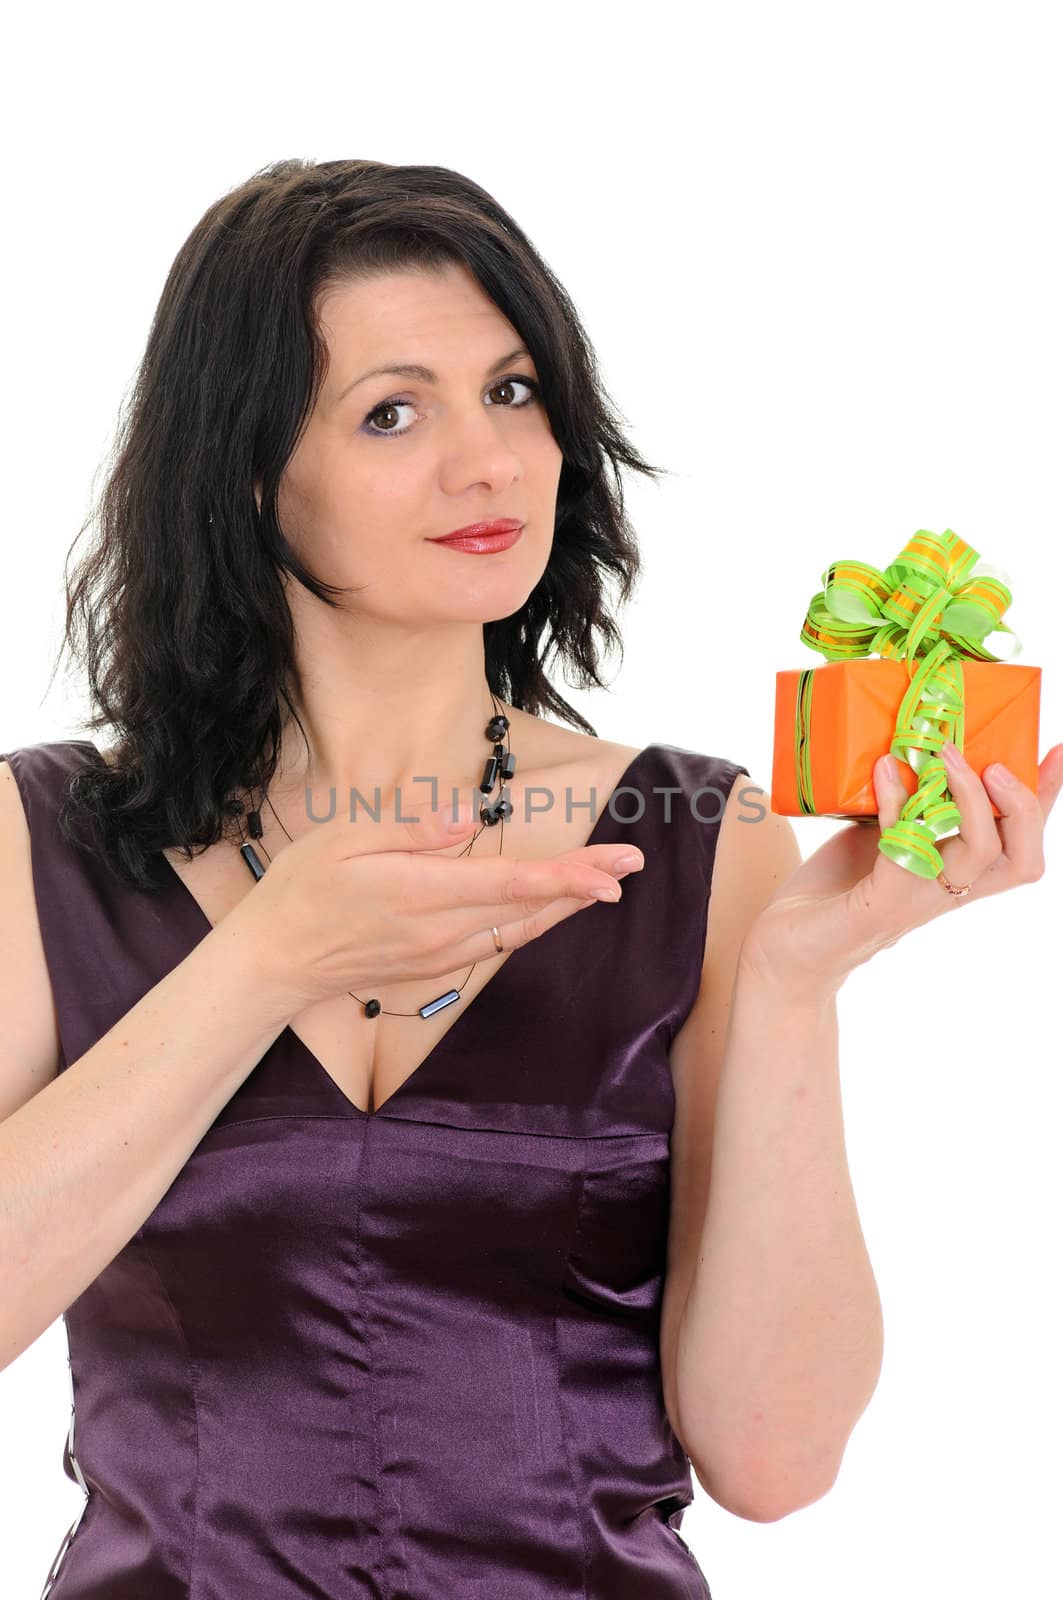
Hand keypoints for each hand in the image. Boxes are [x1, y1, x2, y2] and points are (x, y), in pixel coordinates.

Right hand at [224, 795, 641, 1015]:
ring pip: (518, 929)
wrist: (274, 962)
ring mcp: (440, 955)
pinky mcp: (434, 967)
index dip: (571, 874)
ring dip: (563, 904)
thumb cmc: (302, 891)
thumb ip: (410, 827)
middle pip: (529, 906)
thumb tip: (463, 815)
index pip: (514, 882)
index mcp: (422, 892)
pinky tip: (546, 908)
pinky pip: (495, 944)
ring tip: (604, 882)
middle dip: (585, 884)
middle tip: (632, 863)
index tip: (615, 865)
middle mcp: (441, 930)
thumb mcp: (344, 839)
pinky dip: (528, 922)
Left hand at [739, 741, 1062, 998]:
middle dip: (1024, 807)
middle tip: (996, 764)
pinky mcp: (880, 904)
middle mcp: (946, 892)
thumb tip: (910, 747)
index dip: (1045, 799)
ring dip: (968, 797)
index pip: (1019, 843)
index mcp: (954, 874)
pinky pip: (906, 850)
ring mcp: (917, 901)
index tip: (1057, 750)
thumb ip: (902, 802)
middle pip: (1021, 860)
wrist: (783, 948)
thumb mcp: (875, 834)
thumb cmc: (833, 890)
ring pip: (979, 856)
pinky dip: (900, 802)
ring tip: (945, 753)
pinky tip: (887, 771)